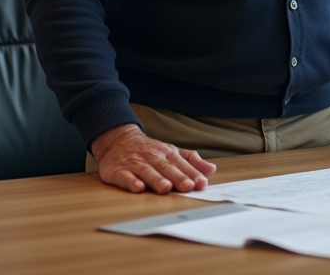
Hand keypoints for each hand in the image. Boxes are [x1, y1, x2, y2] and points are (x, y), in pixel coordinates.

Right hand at [91, 124, 216, 193]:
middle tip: (188, 187)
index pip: (182, 165)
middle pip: (167, 168)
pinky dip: (131, 182)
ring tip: (166, 188)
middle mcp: (152, 158)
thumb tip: (211, 169)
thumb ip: (191, 160)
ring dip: (157, 180)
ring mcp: (135, 164)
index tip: (202, 183)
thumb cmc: (148, 150)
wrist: (118, 140)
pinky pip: (125, 176)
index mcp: (167, 154)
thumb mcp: (171, 151)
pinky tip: (138, 188)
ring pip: (148, 172)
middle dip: (178, 178)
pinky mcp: (118, 171)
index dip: (192, 174)